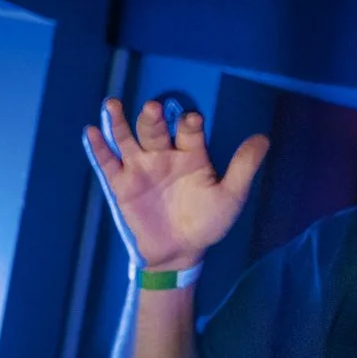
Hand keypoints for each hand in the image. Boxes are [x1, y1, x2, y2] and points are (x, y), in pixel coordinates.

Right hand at [82, 97, 269, 272]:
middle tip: (153, 108)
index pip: (188, 131)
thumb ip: (243, 167)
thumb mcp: (230, 196)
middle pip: (155, 130)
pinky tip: (92, 131)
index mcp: (191, 154)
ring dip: (120, 123)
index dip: (189, 124)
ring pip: (128, 139)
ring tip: (113, 105)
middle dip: (153, 119)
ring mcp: (140, 167)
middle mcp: (163, 154)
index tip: (192, 120)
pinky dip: (98, 148)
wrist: (180, 252)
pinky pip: (107, 163)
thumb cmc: (207, 222)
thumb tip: (264, 138)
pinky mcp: (121, 184)